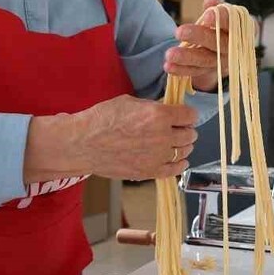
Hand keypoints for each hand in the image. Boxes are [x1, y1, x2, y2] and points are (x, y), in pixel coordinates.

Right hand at [24, 95, 197, 181]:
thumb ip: (153, 108)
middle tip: (179, 129)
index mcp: (158, 115)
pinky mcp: (149, 172)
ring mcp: (157, 156)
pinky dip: (179, 164)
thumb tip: (167, 110)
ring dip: (184, 147)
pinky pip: (175, 170)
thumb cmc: (102, 119)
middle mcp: (162, 136)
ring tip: (178, 144)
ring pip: (184, 152)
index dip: (187, 114)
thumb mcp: (130, 102)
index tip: (183, 116)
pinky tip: (179, 160)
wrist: (83, 143)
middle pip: (190, 134)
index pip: (189, 115)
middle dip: (186, 130)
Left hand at [166, 0, 233, 91]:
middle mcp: (232, 48)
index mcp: (239, 29)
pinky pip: (196, 71)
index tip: (206, 16)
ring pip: (204, 60)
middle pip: (217, 43)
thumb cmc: (223, 27)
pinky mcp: (209, 72)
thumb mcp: (221, 15)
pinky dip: (181, 70)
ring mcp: (221, 62)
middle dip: (198, 37)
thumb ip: (216, 8)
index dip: (221, 19)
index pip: (232, 23)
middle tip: (179, 32)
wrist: (227, 49)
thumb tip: (210, 2)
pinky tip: (169, 66)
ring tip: (169, 54)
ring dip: (186, 57)